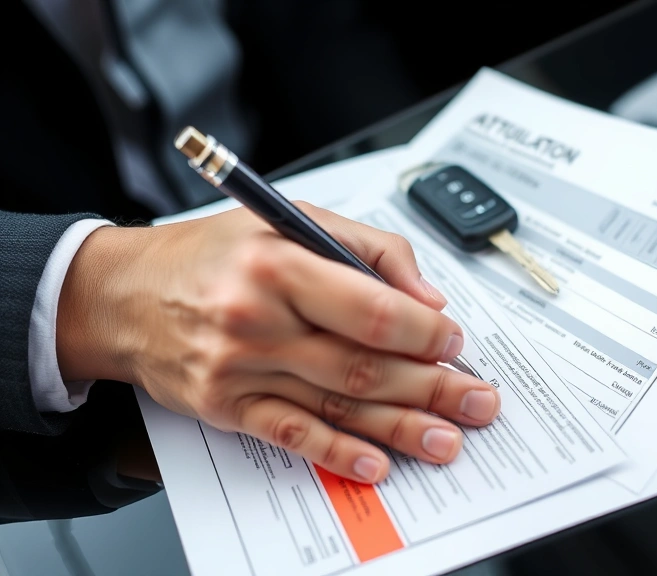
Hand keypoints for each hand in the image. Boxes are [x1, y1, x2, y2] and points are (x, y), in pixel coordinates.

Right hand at [56, 203, 499, 482]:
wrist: (122, 295)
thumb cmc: (212, 254)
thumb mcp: (289, 221)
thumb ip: (368, 249)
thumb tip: (427, 299)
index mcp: (279, 264)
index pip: (371, 309)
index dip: (424, 333)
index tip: (454, 343)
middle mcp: (258, 319)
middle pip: (364, 364)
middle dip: (432, 387)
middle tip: (477, 401)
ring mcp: (240, 369)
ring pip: (338, 402)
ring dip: (400, 426)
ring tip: (447, 439)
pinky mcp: (226, 406)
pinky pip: (291, 434)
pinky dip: (336, 451)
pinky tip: (375, 463)